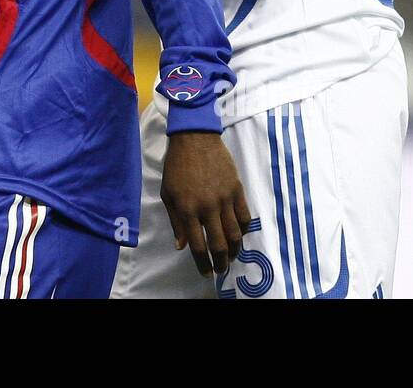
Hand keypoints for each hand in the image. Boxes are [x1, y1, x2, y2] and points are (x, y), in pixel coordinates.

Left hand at [161, 131, 250, 275]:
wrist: (195, 138)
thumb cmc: (177, 166)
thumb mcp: (168, 194)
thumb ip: (175, 222)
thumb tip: (181, 246)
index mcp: (187, 209)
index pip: (197, 246)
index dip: (202, 264)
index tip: (206, 273)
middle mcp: (208, 207)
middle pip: (219, 244)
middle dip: (221, 262)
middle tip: (221, 269)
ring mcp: (224, 198)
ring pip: (235, 234)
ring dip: (234, 250)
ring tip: (231, 256)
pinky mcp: (237, 189)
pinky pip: (245, 216)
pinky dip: (244, 229)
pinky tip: (239, 234)